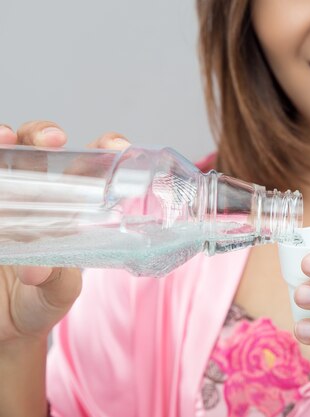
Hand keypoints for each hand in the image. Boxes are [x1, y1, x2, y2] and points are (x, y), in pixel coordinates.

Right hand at [0, 121, 130, 344]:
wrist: (2, 330)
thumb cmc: (38, 304)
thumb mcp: (56, 297)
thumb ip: (56, 283)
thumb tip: (38, 270)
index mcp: (67, 210)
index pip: (87, 169)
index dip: (102, 150)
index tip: (116, 146)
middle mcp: (32, 198)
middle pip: (38, 150)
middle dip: (44, 133)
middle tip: (54, 139)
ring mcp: (2, 201)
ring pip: (3, 157)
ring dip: (5, 139)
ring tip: (5, 138)